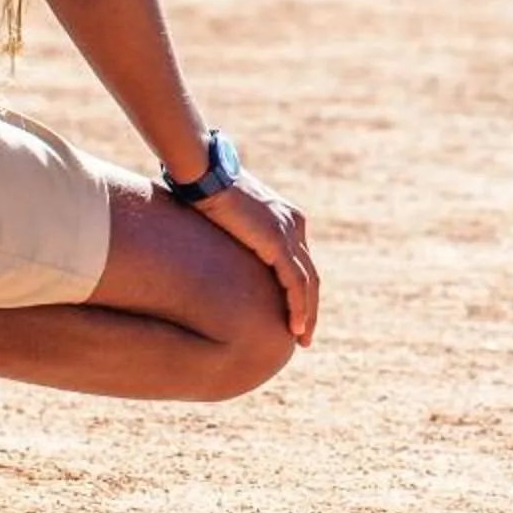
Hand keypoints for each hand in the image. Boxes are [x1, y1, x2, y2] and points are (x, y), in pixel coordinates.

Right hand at [189, 177, 319, 346]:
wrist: (205, 173)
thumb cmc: (204, 190)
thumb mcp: (225, 219)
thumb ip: (231, 238)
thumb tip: (212, 255)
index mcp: (284, 217)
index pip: (298, 261)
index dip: (298, 289)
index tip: (291, 313)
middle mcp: (293, 224)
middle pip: (308, 275)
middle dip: (308, 307)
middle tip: (303, 334)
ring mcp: (288, 232)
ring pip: (308, 283)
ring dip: (307, 314)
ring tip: (302, 338)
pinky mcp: (278, 242)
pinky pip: (296, 283)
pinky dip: (299, 307)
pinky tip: (296, 328)